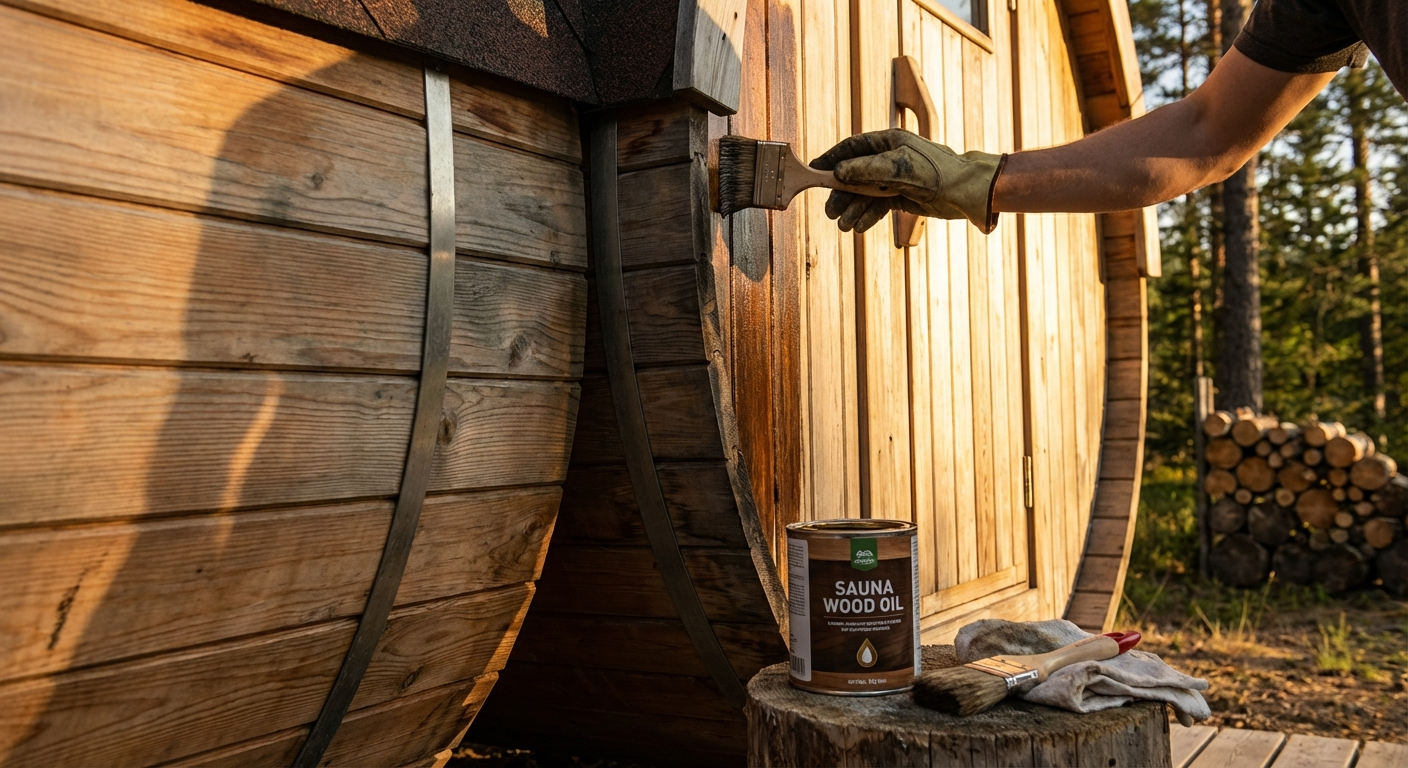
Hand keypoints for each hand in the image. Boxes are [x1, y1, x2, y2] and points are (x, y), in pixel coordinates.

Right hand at [809, 128, 1003, 233]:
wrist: (966, 192)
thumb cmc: (937, 172)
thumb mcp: (898, 168)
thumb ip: (866, 169)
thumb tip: (838, 173)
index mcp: (888, 142)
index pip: (852, 148)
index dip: (831, 159)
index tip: (814, 171)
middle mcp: (889, 158)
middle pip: (855, 174)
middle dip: (841, 193)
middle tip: (829, 212)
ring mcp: (895, 178)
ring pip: (865, 193)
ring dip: (853, 209)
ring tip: (844, 226)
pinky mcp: (902, 195)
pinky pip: (878, 205)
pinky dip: (868, 216)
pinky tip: (859, 227)